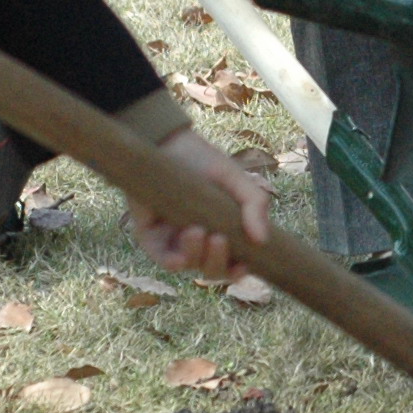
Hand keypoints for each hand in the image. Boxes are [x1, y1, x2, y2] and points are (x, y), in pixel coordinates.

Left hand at [133, 126, 272, 278]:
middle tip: (219, 238)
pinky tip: (181, 252)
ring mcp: (174, 239)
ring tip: (196, 230)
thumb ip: (255, 204)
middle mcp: (199, 239)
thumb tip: (262, 240)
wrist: (165, 141)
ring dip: (197, 254)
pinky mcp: (151, 236)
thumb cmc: (202, 159)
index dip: (238, 271)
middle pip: (212, 270)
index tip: (243, 265)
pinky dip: (175, 261)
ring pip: (190, 265)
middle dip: (218, 262)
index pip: (233, 262)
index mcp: (221, 229)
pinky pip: (164, 259)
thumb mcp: (236, 178)